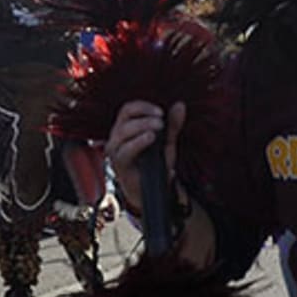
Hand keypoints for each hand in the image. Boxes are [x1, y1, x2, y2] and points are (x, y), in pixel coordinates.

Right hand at [105, 99, 186, 215]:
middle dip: (145, 116)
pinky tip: (150, 138)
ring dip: (142, 126)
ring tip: (158, 128)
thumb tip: (180, 105)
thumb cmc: (155, 164)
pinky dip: (138, 142)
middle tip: (161, 121)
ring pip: (123, 131)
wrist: (151, 190)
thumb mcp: (167, 142)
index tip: (161, 112)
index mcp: (126, 128)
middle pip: (125, 117)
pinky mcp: (119, 164)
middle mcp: (118, 137)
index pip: (129, 109)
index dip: (144, 107)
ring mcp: (116, 150)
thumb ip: (173, 125)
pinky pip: (125, 150)